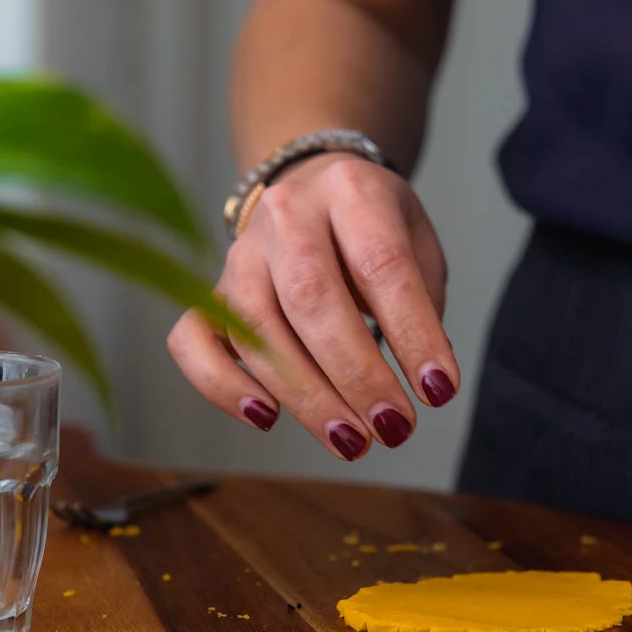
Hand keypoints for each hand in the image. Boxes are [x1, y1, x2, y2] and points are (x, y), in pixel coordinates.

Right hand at [168, 152, 455, 458]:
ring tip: (351, 441)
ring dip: (304, 395)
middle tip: (392, 428)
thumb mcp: (416, 247)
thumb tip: (421, 384)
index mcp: (350, 190)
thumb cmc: (372, 233)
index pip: (381, 263)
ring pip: (255, 325)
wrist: (315, 190)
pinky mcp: (209, 292)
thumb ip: (420, 306)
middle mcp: (287, 214)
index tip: (438, 389)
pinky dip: (221, 385)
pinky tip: (266, 418)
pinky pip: (193, 340)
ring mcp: (241, 253)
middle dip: (355, 373)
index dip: (412, 332)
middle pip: (310, 295)